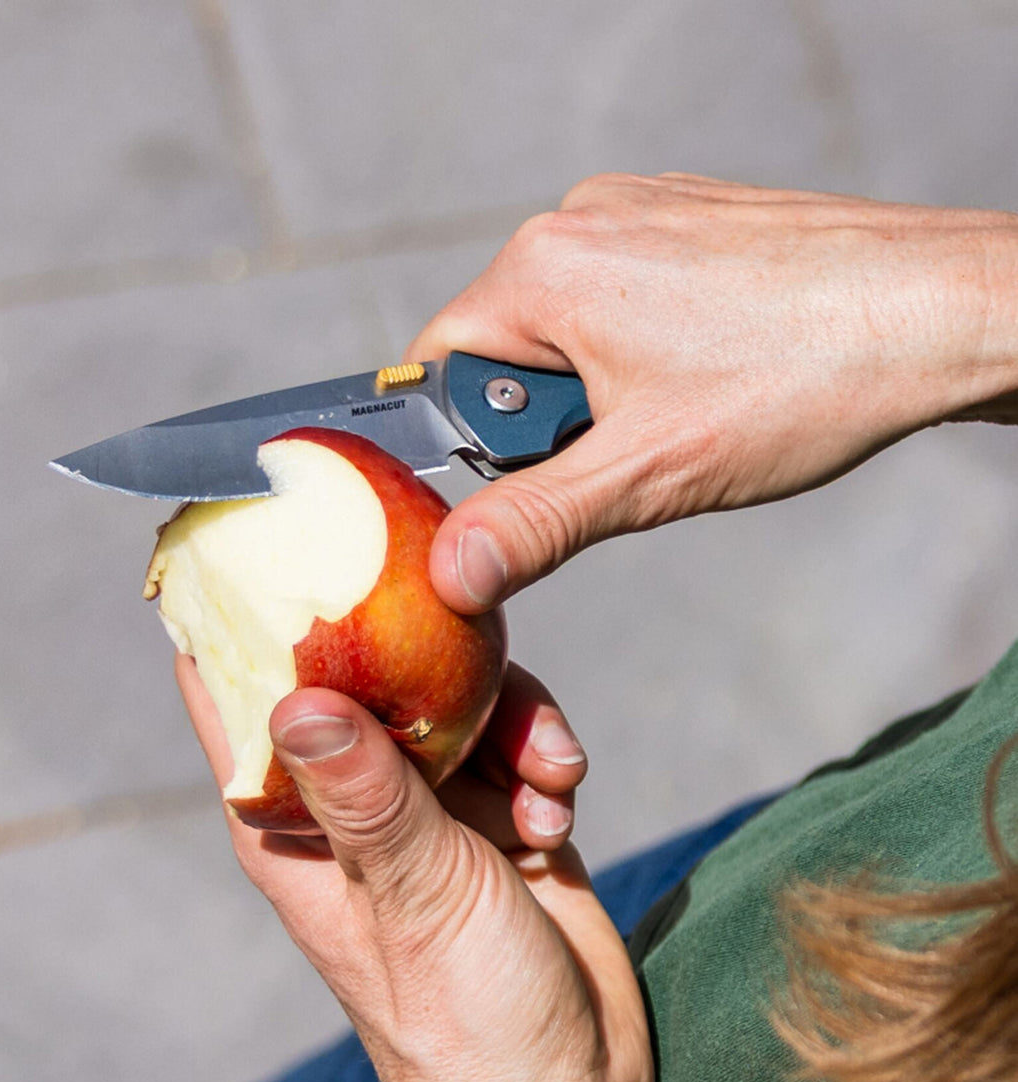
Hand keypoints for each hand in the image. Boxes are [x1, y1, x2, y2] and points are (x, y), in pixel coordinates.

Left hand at [177, 654, 677, 1081]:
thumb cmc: (463, 1020)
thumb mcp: (412, 892)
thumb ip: (365, 794)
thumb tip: (299, 698)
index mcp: (293, 819)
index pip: (233, 693)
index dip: (241, 614)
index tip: (276, 536)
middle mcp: (351, 800)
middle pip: (366, 670)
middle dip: (423, 649)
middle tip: (473, 636)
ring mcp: (426, 805)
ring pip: (455, 696)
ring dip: (512, 718)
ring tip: (546, 779)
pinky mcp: (493, 814)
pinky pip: (513, 740)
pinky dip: (541, 758)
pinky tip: (559, 809)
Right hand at [406, 173, 1017, 610]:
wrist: (943, 312)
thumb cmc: (801, 380)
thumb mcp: (648, 474)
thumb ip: (533, 522)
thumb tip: (449, 572)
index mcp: (543, 269)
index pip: (439, 366)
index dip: (479, 437)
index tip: (550, 467)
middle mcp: (579, 218)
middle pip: (505, 346)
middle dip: (552, 414)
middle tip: (633, 446)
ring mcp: (638, 209)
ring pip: (567, 324)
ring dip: (602, 384)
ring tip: (684, 407)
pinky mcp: (687, 217)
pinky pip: (624, 292)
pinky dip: (647, 344)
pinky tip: (712, 369)